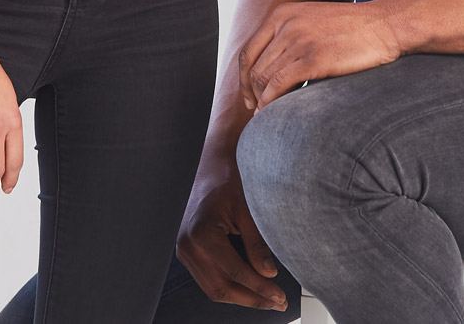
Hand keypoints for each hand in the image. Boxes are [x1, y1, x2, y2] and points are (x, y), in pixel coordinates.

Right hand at [176, 158, 287, 310]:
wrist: (211, 162)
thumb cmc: (227, 178)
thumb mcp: (247, 210)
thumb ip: (257, 245)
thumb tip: (269, 276)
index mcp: (202, 233)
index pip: (235, 273)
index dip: (259, 289)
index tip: (279, 296)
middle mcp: (188, 245)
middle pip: (221, 288)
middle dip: (251, 299)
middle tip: (276, 302)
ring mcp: (184, 250)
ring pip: (213, 288)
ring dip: (240, 297)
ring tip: (266, 298)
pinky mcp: (187, 250)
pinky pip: (208, 277)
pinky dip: (228, 285)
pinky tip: (248, 286)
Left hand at [239, 0, 401, 110]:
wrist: (383, 25)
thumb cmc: (352, 29)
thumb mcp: (313, 21)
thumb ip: (290, 36)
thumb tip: (271, 69)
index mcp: (282, 14)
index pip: (248, 50)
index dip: (243, 78)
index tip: (249, 96)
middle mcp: (285, 24)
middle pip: (254, 67)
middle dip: (252, 94)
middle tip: (258, 112)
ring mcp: (298, 39)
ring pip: (263, 78)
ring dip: (261, 102)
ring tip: (266, 117)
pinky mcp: (312, 57)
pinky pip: (278, 85)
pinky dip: (270, 103)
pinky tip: (274, 113)